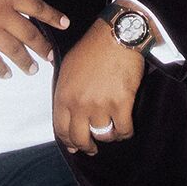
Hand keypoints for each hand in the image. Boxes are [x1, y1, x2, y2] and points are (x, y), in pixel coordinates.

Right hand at [0, 0, 68, 77]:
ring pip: (15, 51)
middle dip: (44, 47)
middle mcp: (1, 14)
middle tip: (51, 56)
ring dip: (26, 61)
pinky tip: (6, 73)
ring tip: (33, 69)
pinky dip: (1, 69)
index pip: (37, 8)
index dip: (53, 17)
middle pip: (30, 34)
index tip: (65, 25)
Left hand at [52, 19, 145, 154]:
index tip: (74, 146)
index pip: (61, 129)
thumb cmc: (92, 48)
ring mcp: (101, 106)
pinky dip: (125, 133)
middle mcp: (80, 105)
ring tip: (112, 133)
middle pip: (80, 138)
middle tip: (92, 148)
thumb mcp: (67, 68)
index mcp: (64, 96)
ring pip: (104, 136)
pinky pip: (123, 130)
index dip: (68, 142)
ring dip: (108, 137)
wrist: (115, 37)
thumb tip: (68, 109)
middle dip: (86, 147)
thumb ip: (65, 91)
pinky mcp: (121, 104)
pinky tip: (125, 130)